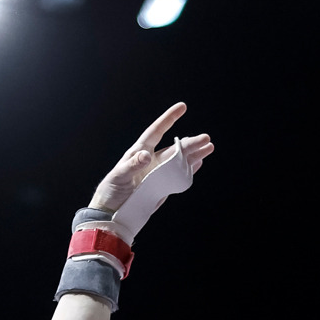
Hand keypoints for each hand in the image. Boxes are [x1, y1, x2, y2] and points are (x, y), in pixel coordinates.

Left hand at [88, 102, 214, 211]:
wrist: (111, 212)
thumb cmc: (110, 190)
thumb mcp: (119, 176)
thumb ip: (132, 165)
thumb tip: (147, 155)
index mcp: (139, 152)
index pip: (156, 131)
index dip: (169, 119)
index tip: (182, 107)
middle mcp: (151, 160)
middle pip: (174, 148)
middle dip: (190, 142)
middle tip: (206, 138)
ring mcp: (158, 174)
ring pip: (180, 160)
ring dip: (194, 154)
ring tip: (209, 147)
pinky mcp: (162, 187)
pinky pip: (179, 176)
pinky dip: (190, 170)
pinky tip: (199, 162)